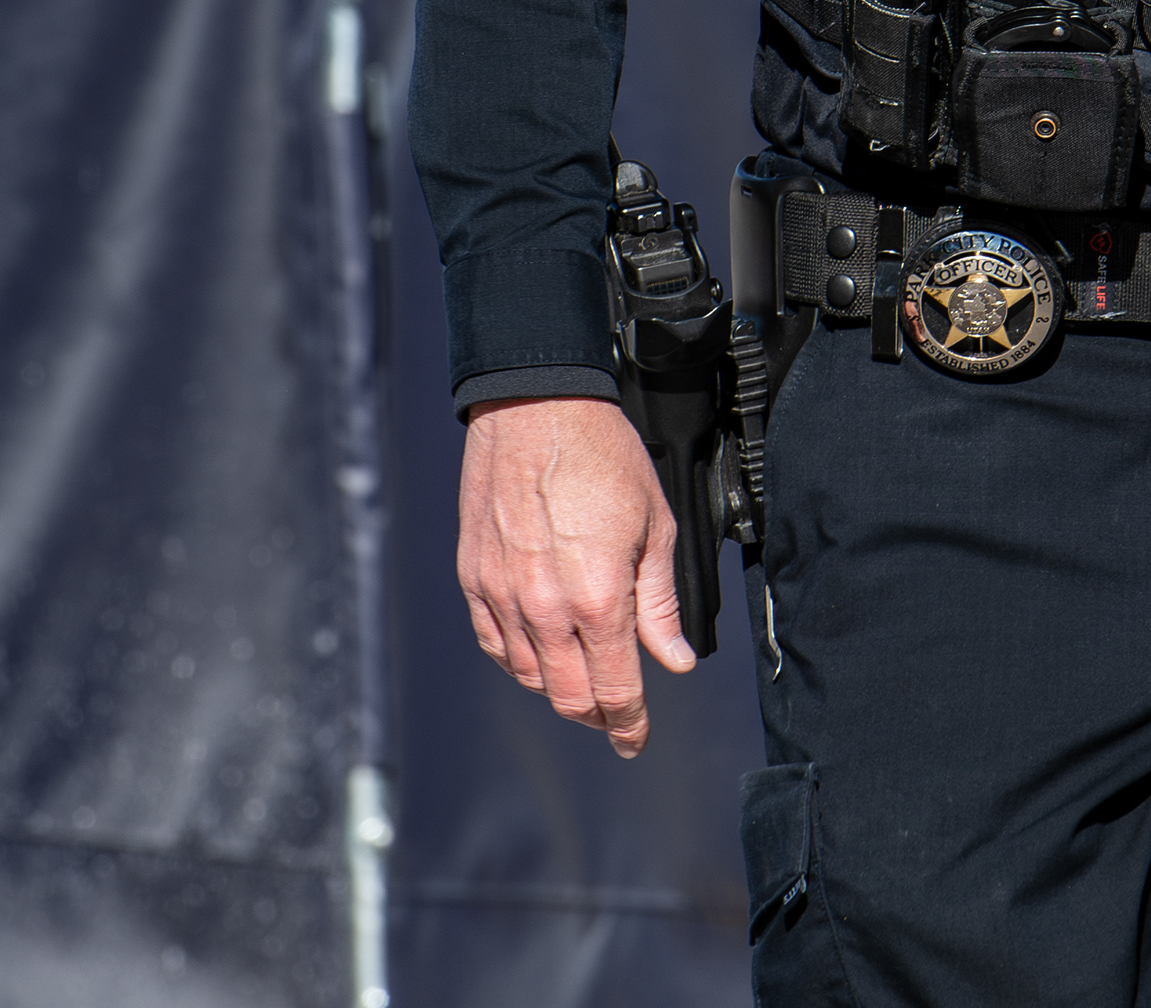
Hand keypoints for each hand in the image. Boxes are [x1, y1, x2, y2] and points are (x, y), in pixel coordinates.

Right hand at [456, 395, 694, 756]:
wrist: (535, 410)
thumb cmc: (603, 458)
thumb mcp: (654, 526)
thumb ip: (660, 603)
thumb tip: (676, 659)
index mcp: (597, 598)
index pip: (614, 687)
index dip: (629, 722)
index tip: (636, 739)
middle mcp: (544, 607)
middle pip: (567, 695)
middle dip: (596, 715)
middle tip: (614, 717)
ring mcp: (502, 595)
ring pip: (528, 675)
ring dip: (558, 688)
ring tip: (583, 680)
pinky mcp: (474, 578)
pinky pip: (493, 642)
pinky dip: (519, 659)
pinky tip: (539, 653)